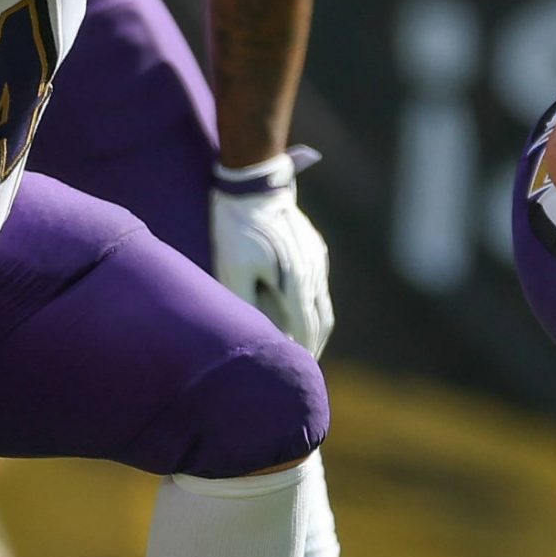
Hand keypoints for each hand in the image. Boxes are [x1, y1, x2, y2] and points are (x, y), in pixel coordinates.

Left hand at [210, 157, 332, 355]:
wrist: (253, 183)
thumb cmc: (237, 229)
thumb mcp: (232, 269)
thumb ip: (243, 303)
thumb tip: (253, 334)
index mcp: (296, 281)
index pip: (306, 330)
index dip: (302, 354)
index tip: (296, 372)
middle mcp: (314, 272)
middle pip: (323, 321)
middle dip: (314, 346)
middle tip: (303, 366)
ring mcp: (317, 258)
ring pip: (324, 303)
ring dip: (315, 327)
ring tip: (302, 345)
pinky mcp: (315, 247)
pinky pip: (319, 284)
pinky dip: (313, 304)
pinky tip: (299, 311)